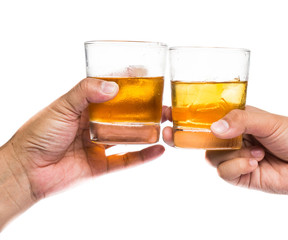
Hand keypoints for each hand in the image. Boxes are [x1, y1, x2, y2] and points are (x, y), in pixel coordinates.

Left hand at [2, 78, 164, 200]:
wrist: (27, 170)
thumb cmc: (38, 134)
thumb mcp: (62, 106)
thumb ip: (85, 93)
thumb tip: (113, 87)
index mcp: (85, 107)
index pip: (112, 93)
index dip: (129, 85)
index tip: (147, 76)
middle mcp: (95, 124)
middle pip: (125, 115)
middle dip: (145, 109)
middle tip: (163, 103)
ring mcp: (100, 145)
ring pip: (129, 136)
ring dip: (148, 130)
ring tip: (166, 122)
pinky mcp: (102, 165)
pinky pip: (127, 160)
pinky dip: (143, 155)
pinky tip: (158, 149)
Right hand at [163, 106, 287, 197]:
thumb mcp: (267, 120)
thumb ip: (240, 120)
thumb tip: (214, 127)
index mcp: (237, 119)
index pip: (207, 114)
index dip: (187, 114)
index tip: (168, 111)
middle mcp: (232, 137)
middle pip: (201, 137)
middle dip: (186, 136)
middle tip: (171, 132)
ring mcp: (233, 156)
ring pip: (210, 155)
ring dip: (232, 153)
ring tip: (257, 151)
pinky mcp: (238, 174)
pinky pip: (223, 171)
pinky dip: (237, 166)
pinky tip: (255, 162)